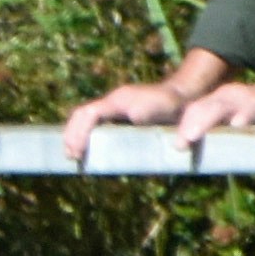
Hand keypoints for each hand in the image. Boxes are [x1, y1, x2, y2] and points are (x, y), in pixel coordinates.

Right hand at [61, 55, 218, 144]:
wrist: (183, 97)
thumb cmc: (174, 104)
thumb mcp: (165, 107)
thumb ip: (150, 112)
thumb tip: (137, 119)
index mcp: (119, 100)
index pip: (88, 113)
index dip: (79, 132)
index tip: (77, 151)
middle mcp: (111, 102)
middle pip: (80, 115)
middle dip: (71, 135)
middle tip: (71, 157)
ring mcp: (113, 108)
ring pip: (84, 120)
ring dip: (76, 137)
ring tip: (74, 157)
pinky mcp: (117, 116)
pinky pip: (93, 124)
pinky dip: (85, 137)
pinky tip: (87, 152)